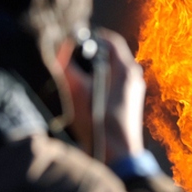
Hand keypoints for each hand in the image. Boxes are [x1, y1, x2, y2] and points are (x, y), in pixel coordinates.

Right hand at [58, 29, 146, 163]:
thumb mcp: (78, 94)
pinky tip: (85, 91)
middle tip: (71, 56)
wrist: (119, 154)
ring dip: (94, 68)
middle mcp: (133, 76)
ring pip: (112, 68)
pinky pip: (114, 82)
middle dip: (90, 53)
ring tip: (76, 74)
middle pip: (110, 54)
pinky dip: (100, 80)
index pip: (110, 40)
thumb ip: (67, 69)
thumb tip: (57, 51)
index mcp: (125, 69)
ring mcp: (134, 89)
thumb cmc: (100, 124)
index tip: (74, 39)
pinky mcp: (130, 101)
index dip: (91, 37)